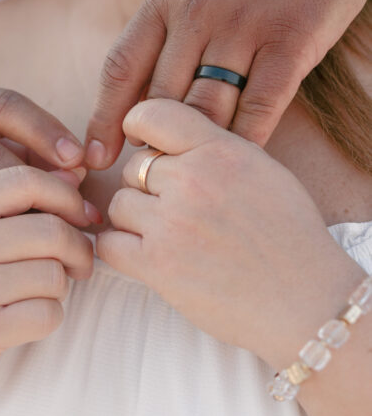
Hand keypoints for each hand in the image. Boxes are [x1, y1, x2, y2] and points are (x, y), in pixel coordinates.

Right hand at [0, 166, 96, 415]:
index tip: (82, 217)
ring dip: (59, 288)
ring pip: (54, 275)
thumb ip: (9, 205)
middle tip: (78, 264)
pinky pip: (48, 313)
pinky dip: (49, 318)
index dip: (66, 195)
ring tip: (37, 293)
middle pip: (51, 231)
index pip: (25, 180)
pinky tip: (26, 320)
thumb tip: (78, 175)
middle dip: (78, 249)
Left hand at [85, 0, 371, 165]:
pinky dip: (244, 141)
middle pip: (161, 97)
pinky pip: (261, 106)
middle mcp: (199, 10)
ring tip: (185, 183)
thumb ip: (165, 27)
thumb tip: (136, 94)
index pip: (121, 66)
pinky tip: (234, 165)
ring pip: (207, 107)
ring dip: (194, 151)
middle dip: (149, 145)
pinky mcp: (292, 39)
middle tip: (145, 183)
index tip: (93, 158)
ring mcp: (246, 24)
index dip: (104, 118)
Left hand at [97, 98, 362, 365]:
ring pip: (119, 205)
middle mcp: (193, 179)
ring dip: (135, 222)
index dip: (139, 127)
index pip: (152, 114)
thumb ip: (215, 151)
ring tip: (170, 239)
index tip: (146, 148)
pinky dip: (121, 251)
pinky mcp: (156, 265)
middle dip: (148, 189)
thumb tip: (167, 146)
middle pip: (134, 168)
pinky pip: (109, 244)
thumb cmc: (289, 239)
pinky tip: (147, 258)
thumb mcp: (263, 172)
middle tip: (179, 213)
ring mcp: (172, 222)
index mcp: (221, 150)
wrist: (307, 301)